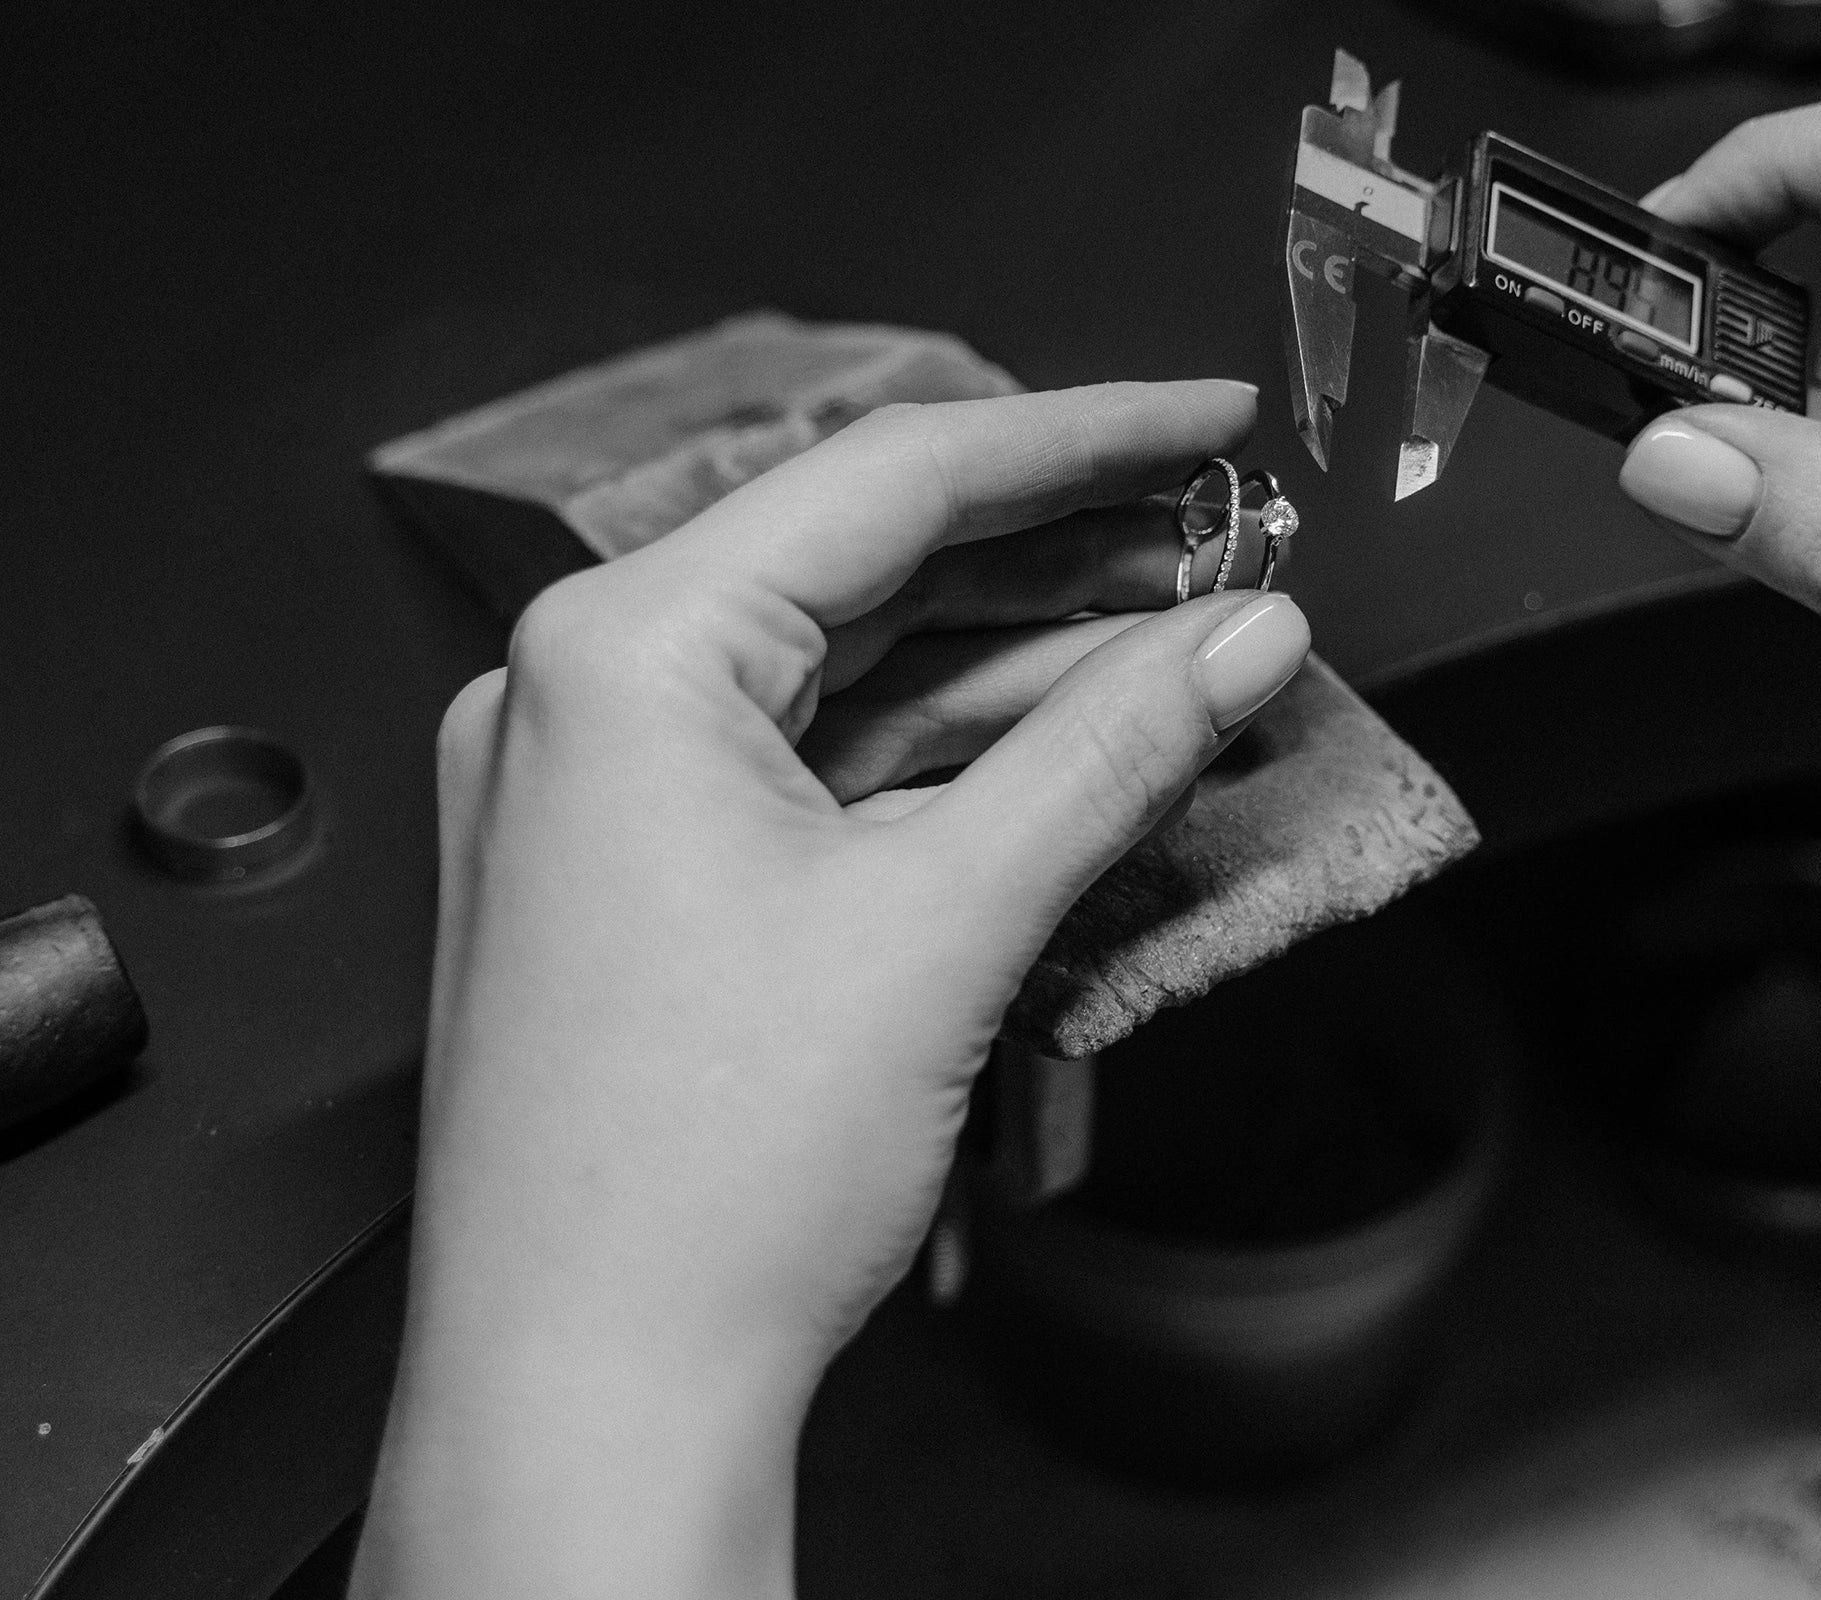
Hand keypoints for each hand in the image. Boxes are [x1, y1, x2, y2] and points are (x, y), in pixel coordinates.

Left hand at [354, 381, 1312, 1599]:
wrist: (586, 1399)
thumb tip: (1241, 638)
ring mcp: (596, 791)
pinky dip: (943, 759)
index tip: (1208, 420)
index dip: (1080, 437)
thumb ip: (1112, 749)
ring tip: (1184, 650)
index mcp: (618, 652)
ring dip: (1017, 663)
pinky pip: (811, 767)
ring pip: (847, 671)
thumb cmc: (687, 1187)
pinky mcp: (632, 879)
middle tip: (1224, 545)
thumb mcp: (946, 925)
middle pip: (865, 563)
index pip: (887, 475)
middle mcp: (580, 696)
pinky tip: (1073, 751)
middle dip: (1062, 557)